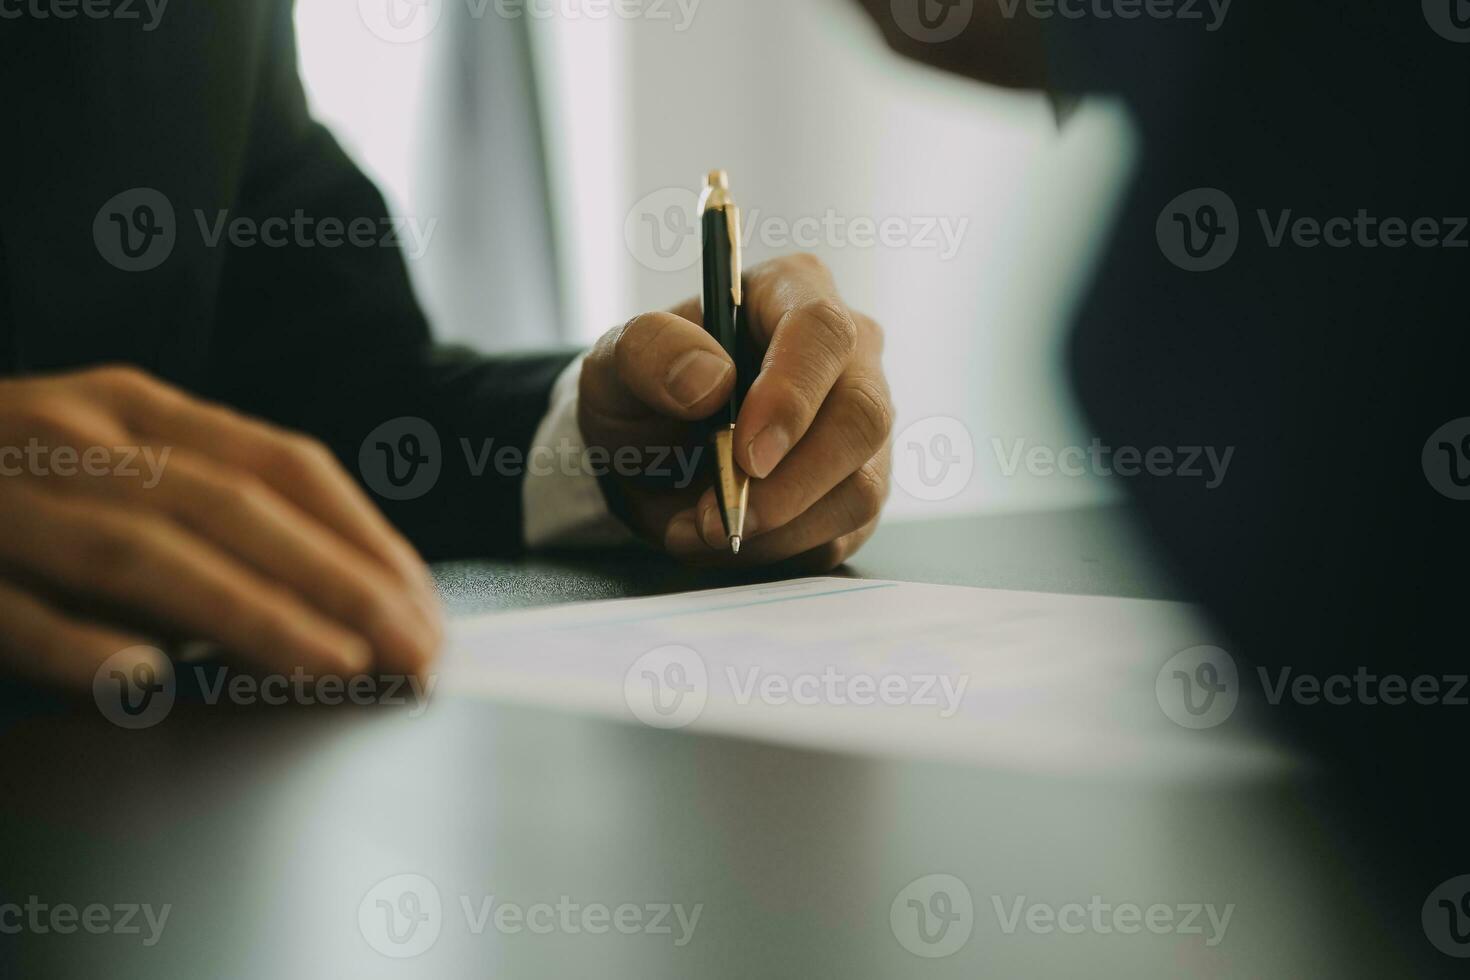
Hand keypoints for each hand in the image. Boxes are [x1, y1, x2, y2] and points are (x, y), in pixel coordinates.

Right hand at [0, 366, 440, 688]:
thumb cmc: (13, 473)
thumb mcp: (115, 455)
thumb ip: (207, 501)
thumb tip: (335, 584)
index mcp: (137, 407)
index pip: (283, 463)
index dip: (364, 535)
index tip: (424, 603)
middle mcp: (79, 436)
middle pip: (233, 507)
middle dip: (338, 582)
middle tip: (413, 651)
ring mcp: (3, 496)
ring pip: (142, 553)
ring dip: (249, 612)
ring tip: (333, 665)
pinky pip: (10, 607)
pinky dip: (76, 644)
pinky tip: (139, 680)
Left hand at [580, 255, 892, 570]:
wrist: (648, 456)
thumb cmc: (642, 391)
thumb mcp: (615, 362)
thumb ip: (650, 351)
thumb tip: (710, 380)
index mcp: (792, 292)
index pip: (822, 332)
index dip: (792, 396)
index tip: (746, 455)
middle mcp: (848, 355)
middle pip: (862, 417)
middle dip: (790, 483)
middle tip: (718, 517)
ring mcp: (861, 427)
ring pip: (861, 488)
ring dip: (777, 528)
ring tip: (702, 528)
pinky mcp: (858, 488)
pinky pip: (842, 534)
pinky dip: (777, 551)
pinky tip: (727, 538)